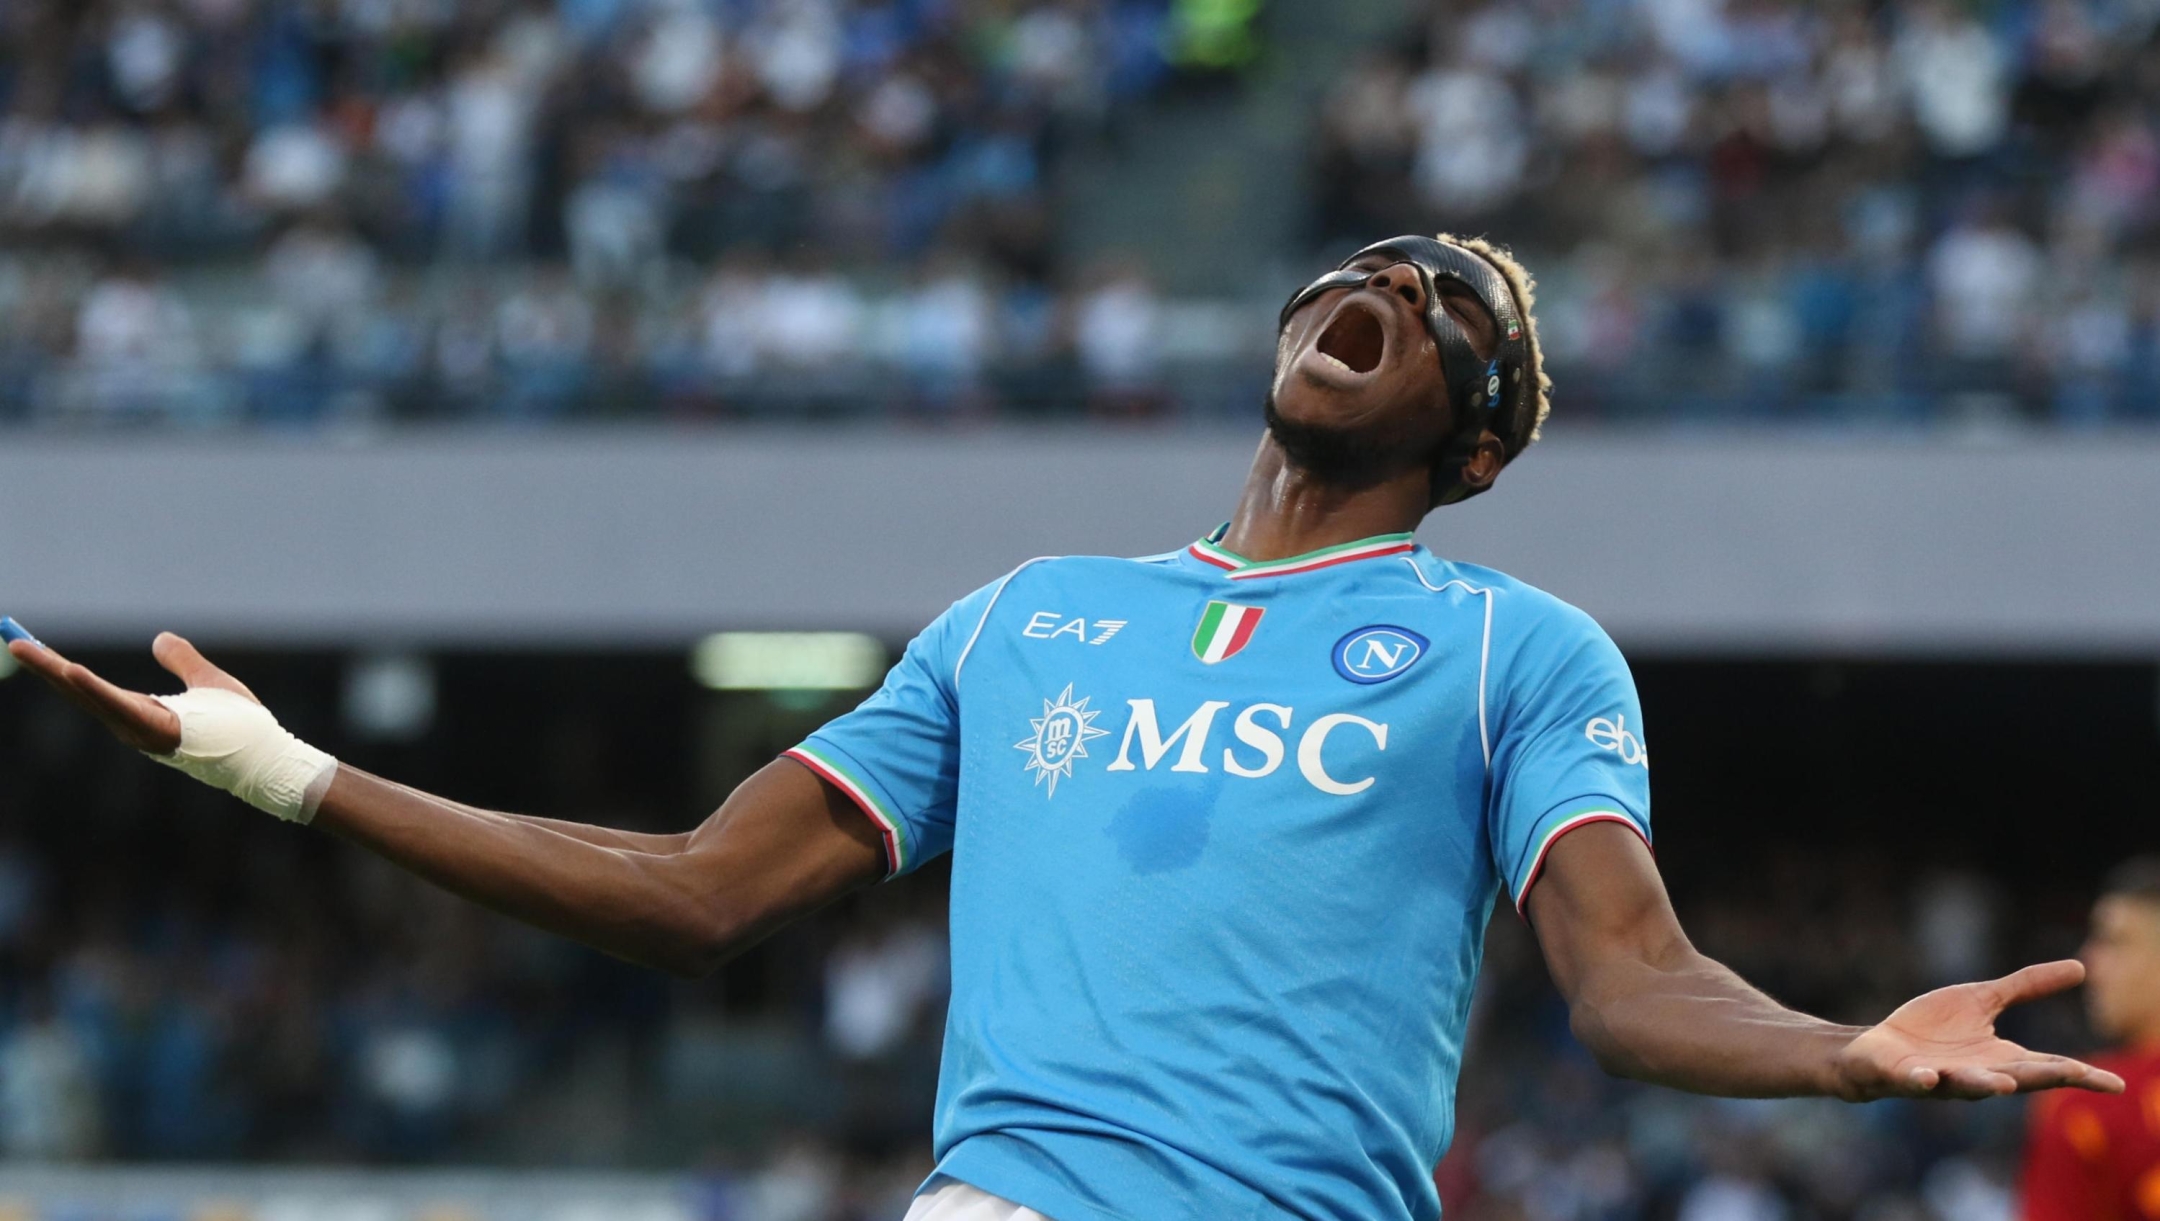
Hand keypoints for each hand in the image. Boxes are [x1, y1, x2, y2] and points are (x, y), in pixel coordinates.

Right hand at [7, 631, 257, 754]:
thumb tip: (160, 638)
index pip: (89, 685)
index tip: (31, 644)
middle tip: (11, 641)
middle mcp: (132, 721)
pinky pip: (118, 706)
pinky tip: (71, 670)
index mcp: (139, 709)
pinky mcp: (154, 730)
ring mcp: (140, 728)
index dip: (59, 665)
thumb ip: (181, 660)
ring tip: (26, 650)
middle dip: (43, 666)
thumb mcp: (207, 680)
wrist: (262, 752)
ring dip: (56, 672)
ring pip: (89, 696)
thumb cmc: (240, 725)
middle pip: (77, 689)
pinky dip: (93, 688)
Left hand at [1833, 961, 2125, 1099]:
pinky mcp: (1904, 1076)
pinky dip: (1922, 1081)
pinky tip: (1927, 1078)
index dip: (2080, 1075)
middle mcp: (1976, 1074)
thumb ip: (2026, 987)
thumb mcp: (1982, 1000)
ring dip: (1984, 1084)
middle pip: (2016, 1078)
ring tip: (2005, 1083)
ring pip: (1967, 1085)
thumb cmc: (1932, 1029)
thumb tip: (2081, 967)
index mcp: (1999, 1058)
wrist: (1877, 1048)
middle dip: (2044, 1079)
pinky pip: (1915, 1081)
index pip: (2046, 1068)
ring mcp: (1940, 1078)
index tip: (2115, 1085)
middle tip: (2077, 1076)